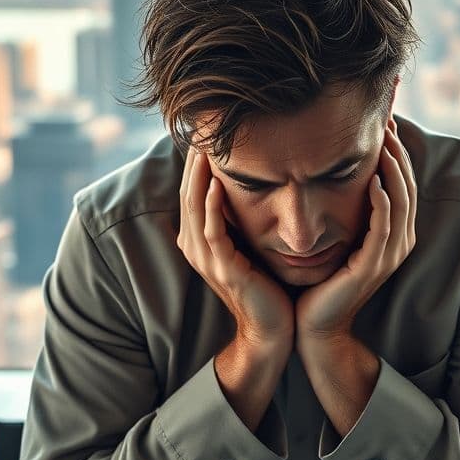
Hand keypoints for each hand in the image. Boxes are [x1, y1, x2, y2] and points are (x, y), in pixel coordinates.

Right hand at [177, 147, 294, 351]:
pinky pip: (212, 232)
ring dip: (200, 177)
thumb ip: (241, 222)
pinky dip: (213, 206)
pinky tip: (218, 184)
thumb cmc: (266, 288)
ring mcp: (207, 260)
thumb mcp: (248, 248)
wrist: (272, 330)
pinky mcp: (223, 269)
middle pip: (187, 195)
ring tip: (205, 147)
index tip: (207, 134)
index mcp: (199, 242)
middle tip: (202, 129)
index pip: (191, 194)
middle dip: (194, 163)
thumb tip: (250, 189)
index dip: (195, 164)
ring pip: (195, 209)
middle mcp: (196, 249)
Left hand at [296, 124, 416, 347]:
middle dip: (399, 151)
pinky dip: (382, 202)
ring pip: (401, 202)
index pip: (403, 182)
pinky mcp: (373, 266)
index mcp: (395, 234)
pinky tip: (372, 179)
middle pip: (408, 186)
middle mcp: (399, 242)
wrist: (316, 323)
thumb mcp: (339, 236)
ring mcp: (389, 255)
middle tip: (389, 118)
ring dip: (394, 169)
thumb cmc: (323, 279)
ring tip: (385, 140)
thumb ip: (347, 208)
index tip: (385, 120)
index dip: (397, 151)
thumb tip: (336, 171)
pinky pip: (384, 227)